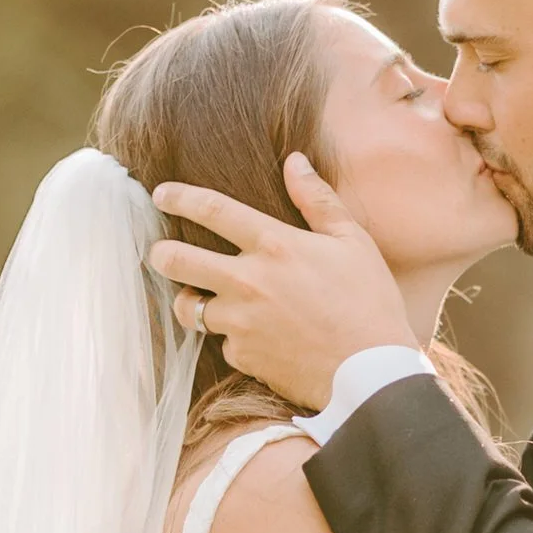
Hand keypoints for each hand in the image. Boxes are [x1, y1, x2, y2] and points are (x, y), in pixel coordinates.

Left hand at [149, 157, 415, 410]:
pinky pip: (222, 343)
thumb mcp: (352, 242)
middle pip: (176, 260)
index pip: (212, 210)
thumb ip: (318, 199)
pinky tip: (256, 338)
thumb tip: (295, 160)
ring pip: (189, 308)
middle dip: (161, 253)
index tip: (161, 193)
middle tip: (161, 252)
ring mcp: (240, 322)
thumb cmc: (370, 301)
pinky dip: (233, 339)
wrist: (371, 372)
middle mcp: (248, 281)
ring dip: (192, 302)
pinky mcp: (242, 356)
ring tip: (203, 300)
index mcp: (275, 245)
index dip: (179, 197)